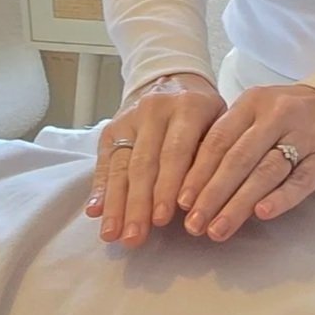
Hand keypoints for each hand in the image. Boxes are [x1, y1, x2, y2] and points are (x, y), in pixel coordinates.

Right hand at [90, 72, 226, 247]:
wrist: (174, 77)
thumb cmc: (206, 114)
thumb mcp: (220, 124)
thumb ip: (212, 159)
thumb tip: (202, 204)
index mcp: (190, 107)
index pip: (177, 152)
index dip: (168, 187)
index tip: (163, 220)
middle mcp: (156, 110)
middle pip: (144, 163)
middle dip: (138, 205)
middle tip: (134, 237)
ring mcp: (130, 118)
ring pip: (121, 165)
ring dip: (116, 203)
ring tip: (114, 234)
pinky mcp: (112, 127)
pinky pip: (104, 161)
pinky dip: (99, 188)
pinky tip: (94, 211)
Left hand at [178, 84, 314, 242]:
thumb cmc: (290, 114)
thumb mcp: (257, 112)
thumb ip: (230, 139)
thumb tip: (192, 185)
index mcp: (252, 103)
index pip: (218, 140)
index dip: (198, 173)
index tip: (181, 203)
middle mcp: (276, 114)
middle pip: (238, 158)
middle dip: (212, 194)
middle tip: (194, 225)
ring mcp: (304, 134)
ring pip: (266, 171)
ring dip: (239, 203)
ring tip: (218, 229)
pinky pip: (302, 179)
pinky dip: (282, 197)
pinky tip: (262, 213)